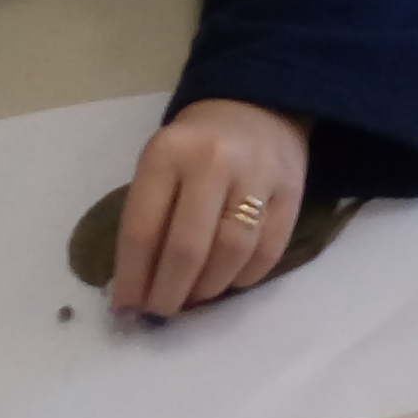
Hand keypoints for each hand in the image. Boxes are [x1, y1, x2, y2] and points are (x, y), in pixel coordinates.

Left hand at [107, 98, 313, 316]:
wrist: (256, 105)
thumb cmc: (195, 144)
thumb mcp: (160, 164)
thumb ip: (150, 216)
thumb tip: (138, 286)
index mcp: (167, 153)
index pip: (142, 229)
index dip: (132, 277)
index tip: (126, 307)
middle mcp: (212, 162)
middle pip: (187, 248)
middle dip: (169, 291)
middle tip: (161, 312)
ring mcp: (257, 176)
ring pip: (231, 253)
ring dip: (207, 288)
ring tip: (193, 298)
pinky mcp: (292, 191)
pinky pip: (268, 251)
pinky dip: (245, 277)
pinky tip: (228, 282)